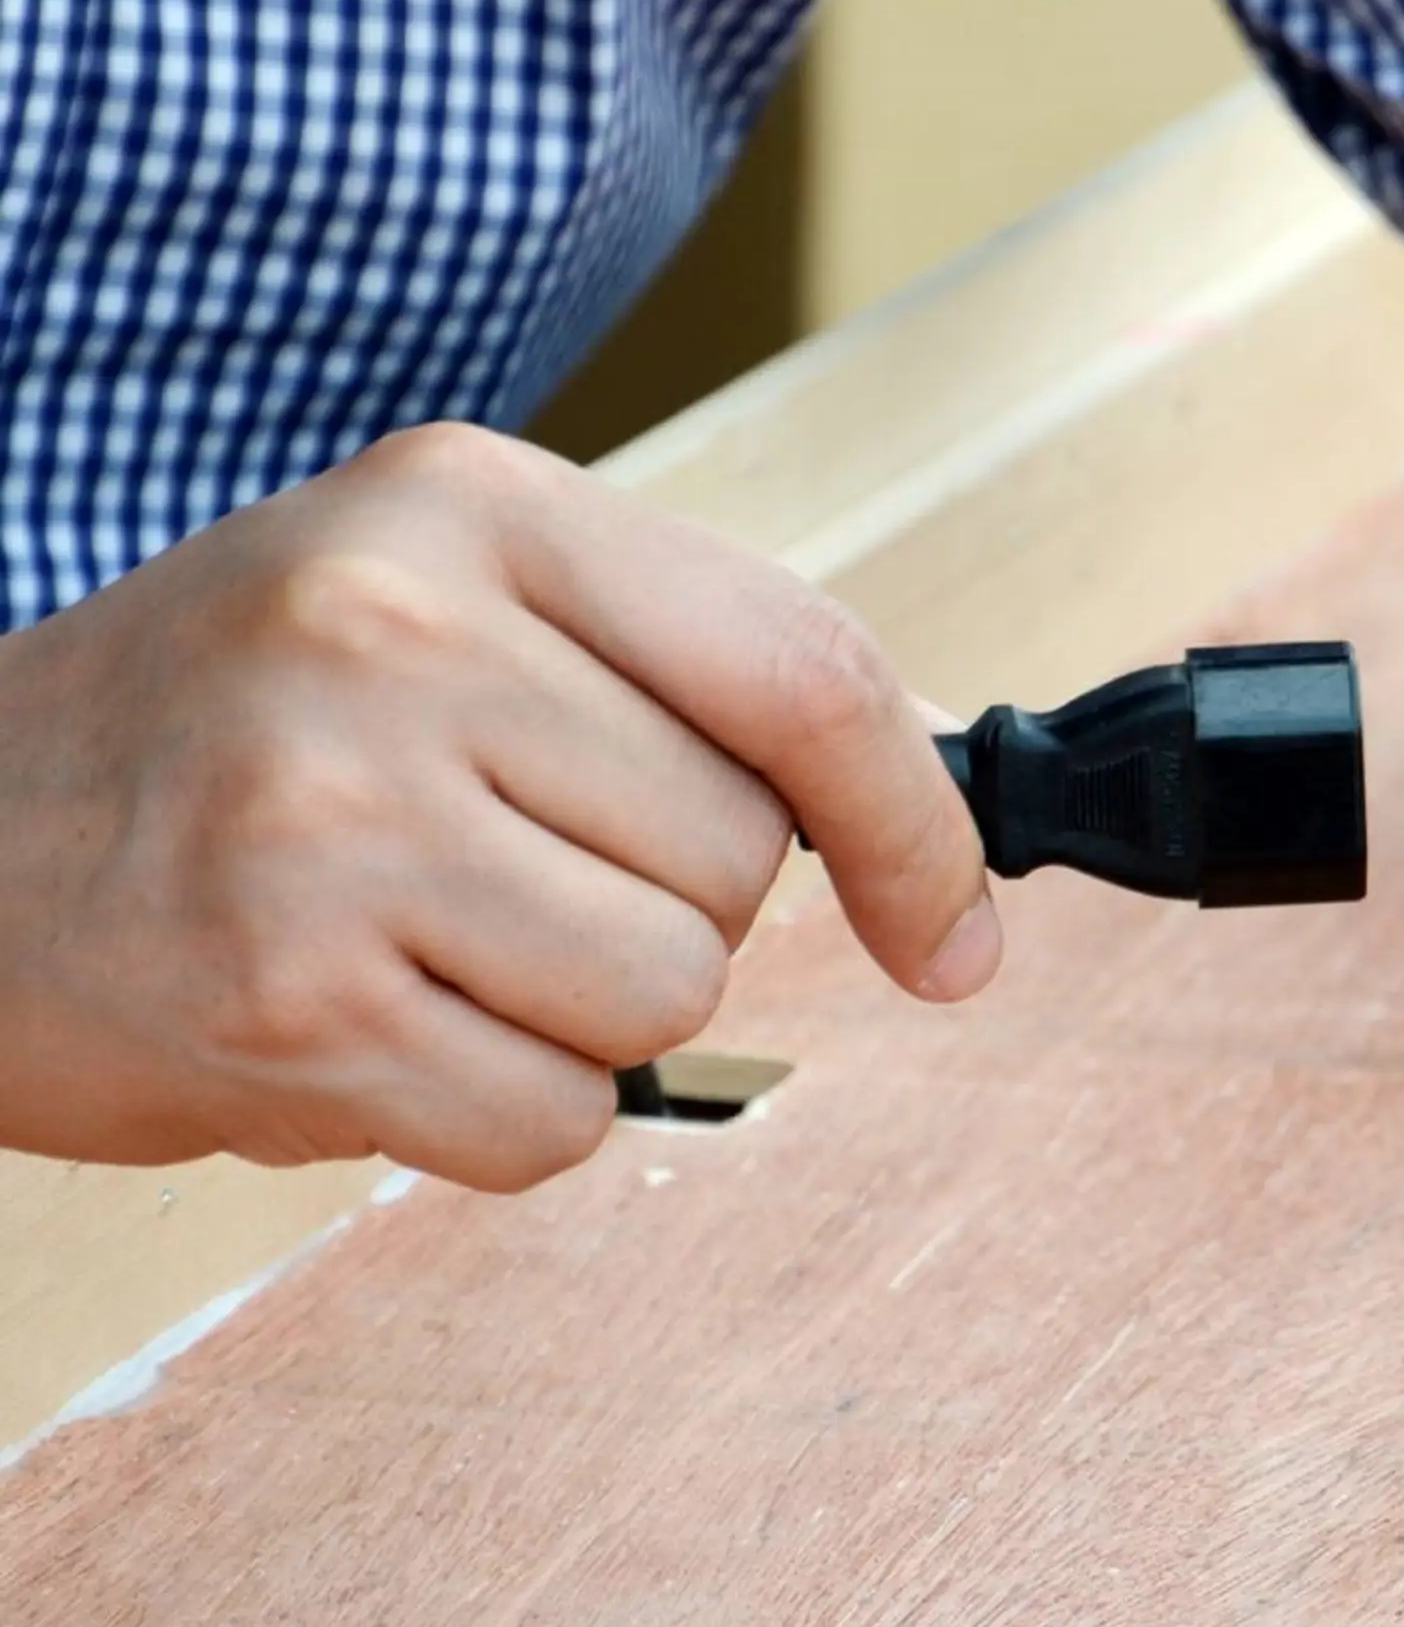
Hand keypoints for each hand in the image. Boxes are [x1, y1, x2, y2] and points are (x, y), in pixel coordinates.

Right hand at [0, 424, 999, 1187]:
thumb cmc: (227, 730)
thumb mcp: (435, 597)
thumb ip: (673, 672)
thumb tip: (936, 818)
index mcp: (470, 504)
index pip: (807, 669)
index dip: (918, 824)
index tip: (952, 931)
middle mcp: (398, 630)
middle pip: (741, 856)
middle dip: (661, 903)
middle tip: (490, 868)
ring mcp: (335, 815)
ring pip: (667, 993)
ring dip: (579, 1014)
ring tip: (421, 944)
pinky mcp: (289, 999)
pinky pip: (555, 1122)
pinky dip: (493, 1112)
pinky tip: (366, 1028)